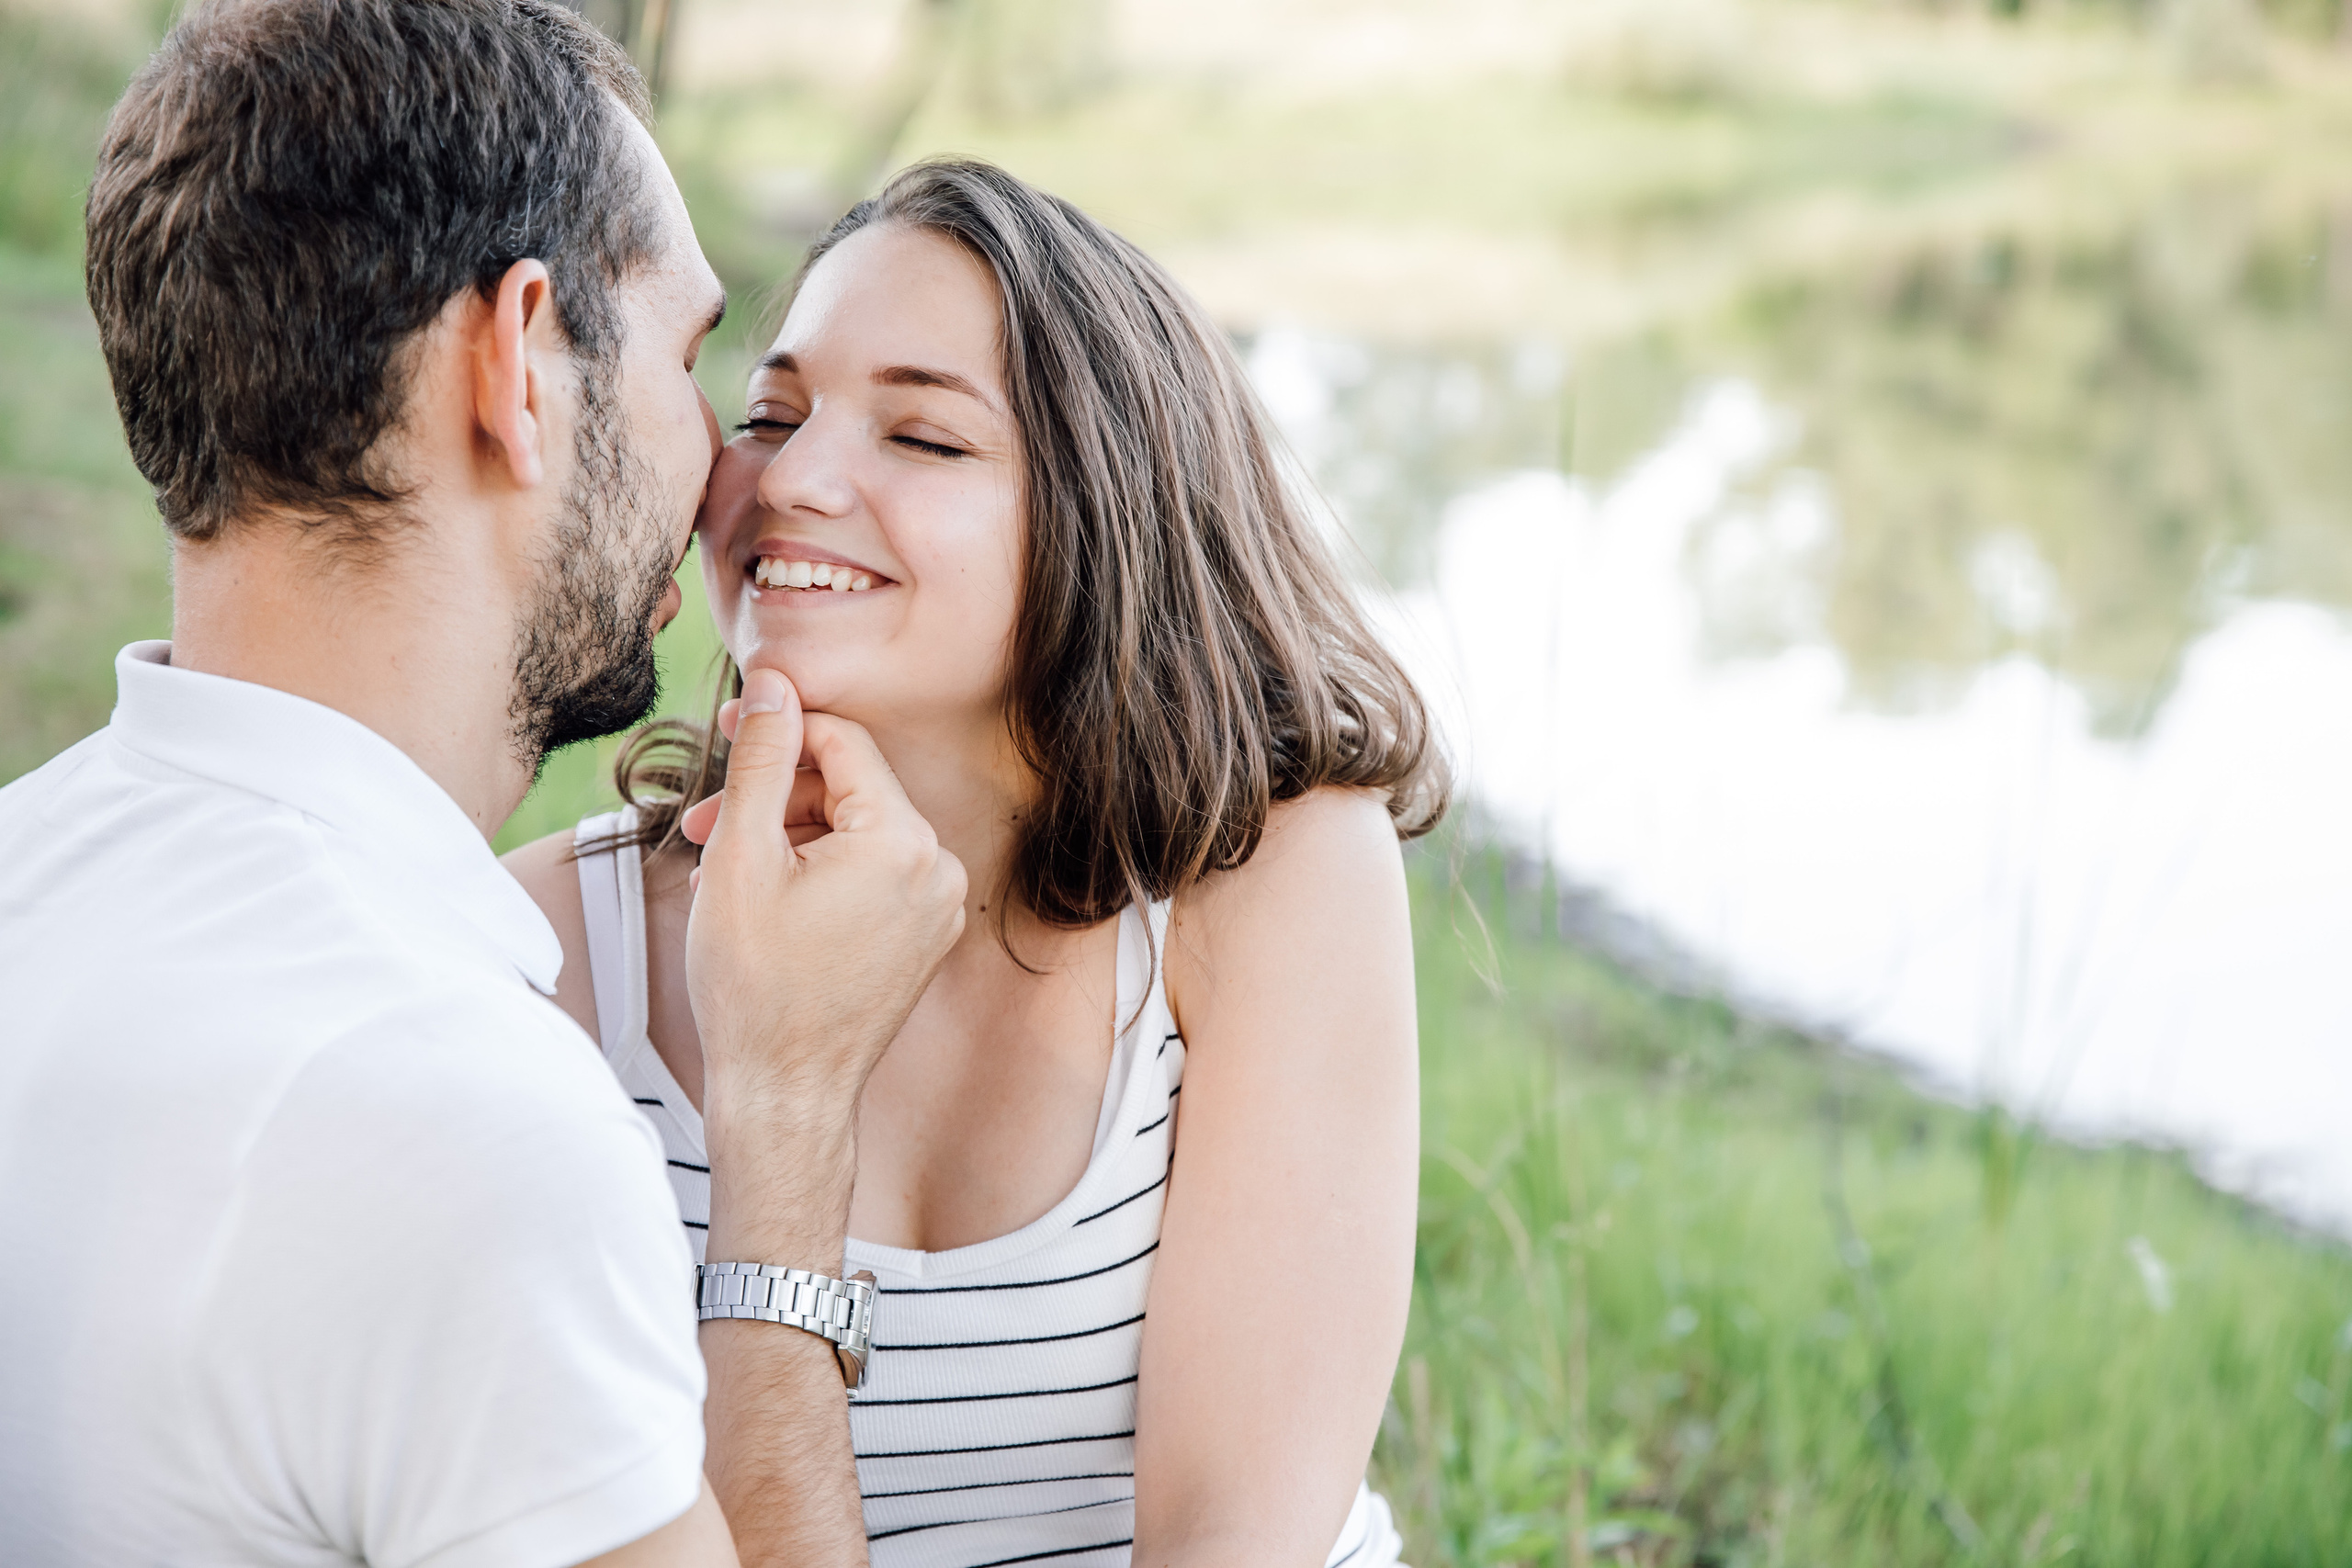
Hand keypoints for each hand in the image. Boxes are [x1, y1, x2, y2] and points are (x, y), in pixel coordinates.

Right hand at [679, 665, 965, 1256]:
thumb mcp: (741, 856)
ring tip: (722, 867)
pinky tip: (764, 897)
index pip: (842, 744)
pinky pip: (874, 876)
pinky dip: (820, 872)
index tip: (725, 730)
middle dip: (774, 794)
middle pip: (851, 788)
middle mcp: (940, 869)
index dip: (777, 729)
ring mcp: (940, 908)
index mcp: (903, 842)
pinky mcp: (927, 938)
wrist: (785, 1093)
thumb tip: (773, 684)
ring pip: (858, 833)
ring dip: (789, 835)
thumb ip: (761, 759)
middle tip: (704, 820)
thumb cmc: (756, 987)